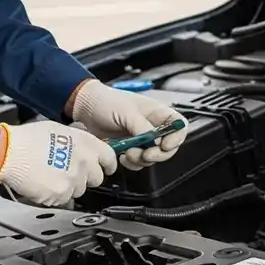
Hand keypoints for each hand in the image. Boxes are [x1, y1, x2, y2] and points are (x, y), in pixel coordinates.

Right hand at [0, 120, 116, 205]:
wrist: (10, 152)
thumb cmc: (28, 139)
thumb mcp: (60, 130)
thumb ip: (78, 142)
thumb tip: (84, 149)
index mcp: (86, 143)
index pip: (109, 158)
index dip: (107, 165)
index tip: (105, 168)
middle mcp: (84, 161)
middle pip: (97, 178)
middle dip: (85, 178)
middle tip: (69, 172)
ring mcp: (74, 179)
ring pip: (80, 190)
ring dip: (69, 187)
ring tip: (51, 176)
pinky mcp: (61, 194)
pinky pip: (65, 200)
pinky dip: (56, 196)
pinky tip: (44, 184)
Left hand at [68, 80, 187, 170]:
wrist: (86, 108)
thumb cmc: (107, 102)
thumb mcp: (126, 111)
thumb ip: (142, 127)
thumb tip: (154, 143)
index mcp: (157, 113)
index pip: (179, 126)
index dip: (177, 138)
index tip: (165, 145)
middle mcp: (153, 126)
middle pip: (168, 146)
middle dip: (157, 154)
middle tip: (145, 154)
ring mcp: (142, 139)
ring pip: (153, 157)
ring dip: (142, 160)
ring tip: (127, 153)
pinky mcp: (130, 148)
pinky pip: (138, 162)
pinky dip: (132, 163)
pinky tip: (121, 156)